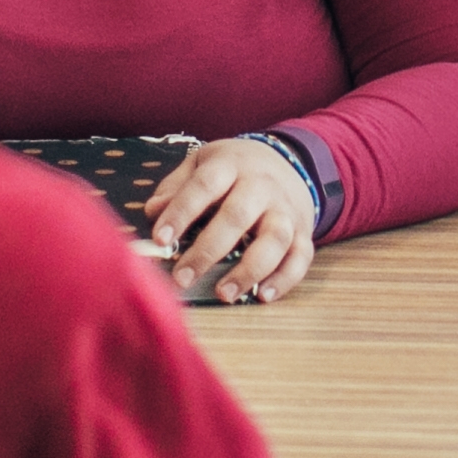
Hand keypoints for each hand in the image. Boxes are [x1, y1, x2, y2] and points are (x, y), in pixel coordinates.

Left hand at [145, 137, 318, 303]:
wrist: (291, 160)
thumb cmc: (234, 170)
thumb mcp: (202, 164)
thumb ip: (176, 187)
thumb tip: (153, 212)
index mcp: (230, 165)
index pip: (204, 186)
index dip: (181, 212)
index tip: (160, 240)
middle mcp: (261, 186)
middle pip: (238, 216)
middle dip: (208, 250)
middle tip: (182, 278)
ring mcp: (285, 209)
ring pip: (274, 239)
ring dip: (249, 270)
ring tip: (223, 294)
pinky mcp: (303, 232)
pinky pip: (300, 257)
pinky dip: (285, 279)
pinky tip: (263, 296)